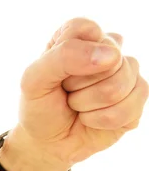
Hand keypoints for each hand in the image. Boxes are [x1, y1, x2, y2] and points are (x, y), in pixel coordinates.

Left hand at [4, 18, 147, 170]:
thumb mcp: (33, 80)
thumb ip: (63, 57)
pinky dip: (100, 120)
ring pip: (118, 85)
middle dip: (78, 85)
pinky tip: (91, 119)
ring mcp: (126, 74)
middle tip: (66, 92)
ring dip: (88, 104)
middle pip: (108, 58)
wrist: (48, 142)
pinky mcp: (137, 99)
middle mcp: (106, 50)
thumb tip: (112, 56)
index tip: (55, 73)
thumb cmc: (39, 106)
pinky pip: (128, 108)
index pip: (84, 29)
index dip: (68, 56)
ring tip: (77, 106)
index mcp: (77, 37)